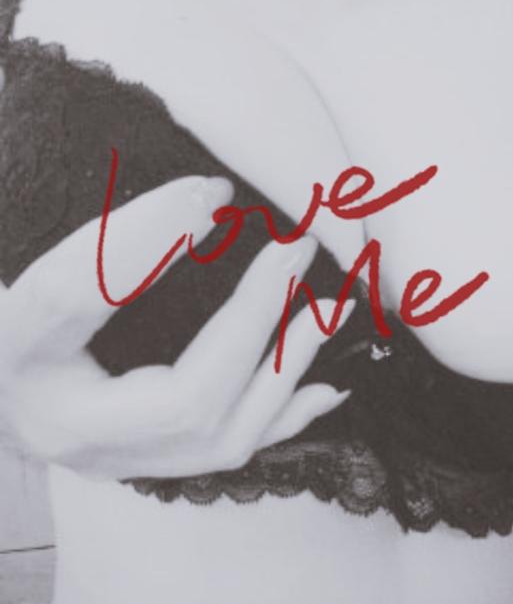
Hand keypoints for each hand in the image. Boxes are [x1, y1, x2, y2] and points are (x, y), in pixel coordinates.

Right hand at [0, 176, 353, 479]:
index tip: (274, 241)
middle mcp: (112, 457)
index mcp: (76, 423)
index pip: (176, 384)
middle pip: (213, 416)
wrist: (8, 381)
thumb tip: (212, 201)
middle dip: (270, 335)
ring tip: (330, 314)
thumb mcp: (48, 290)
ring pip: (232, 440)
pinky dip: (287, 416)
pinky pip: (234, 445)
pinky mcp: (161, 451)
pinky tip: (324, 386)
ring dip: (289, 373)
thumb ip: (121, 250)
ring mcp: (140, 462)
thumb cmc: (15, 335)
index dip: (242, 317)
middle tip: (300, 257)